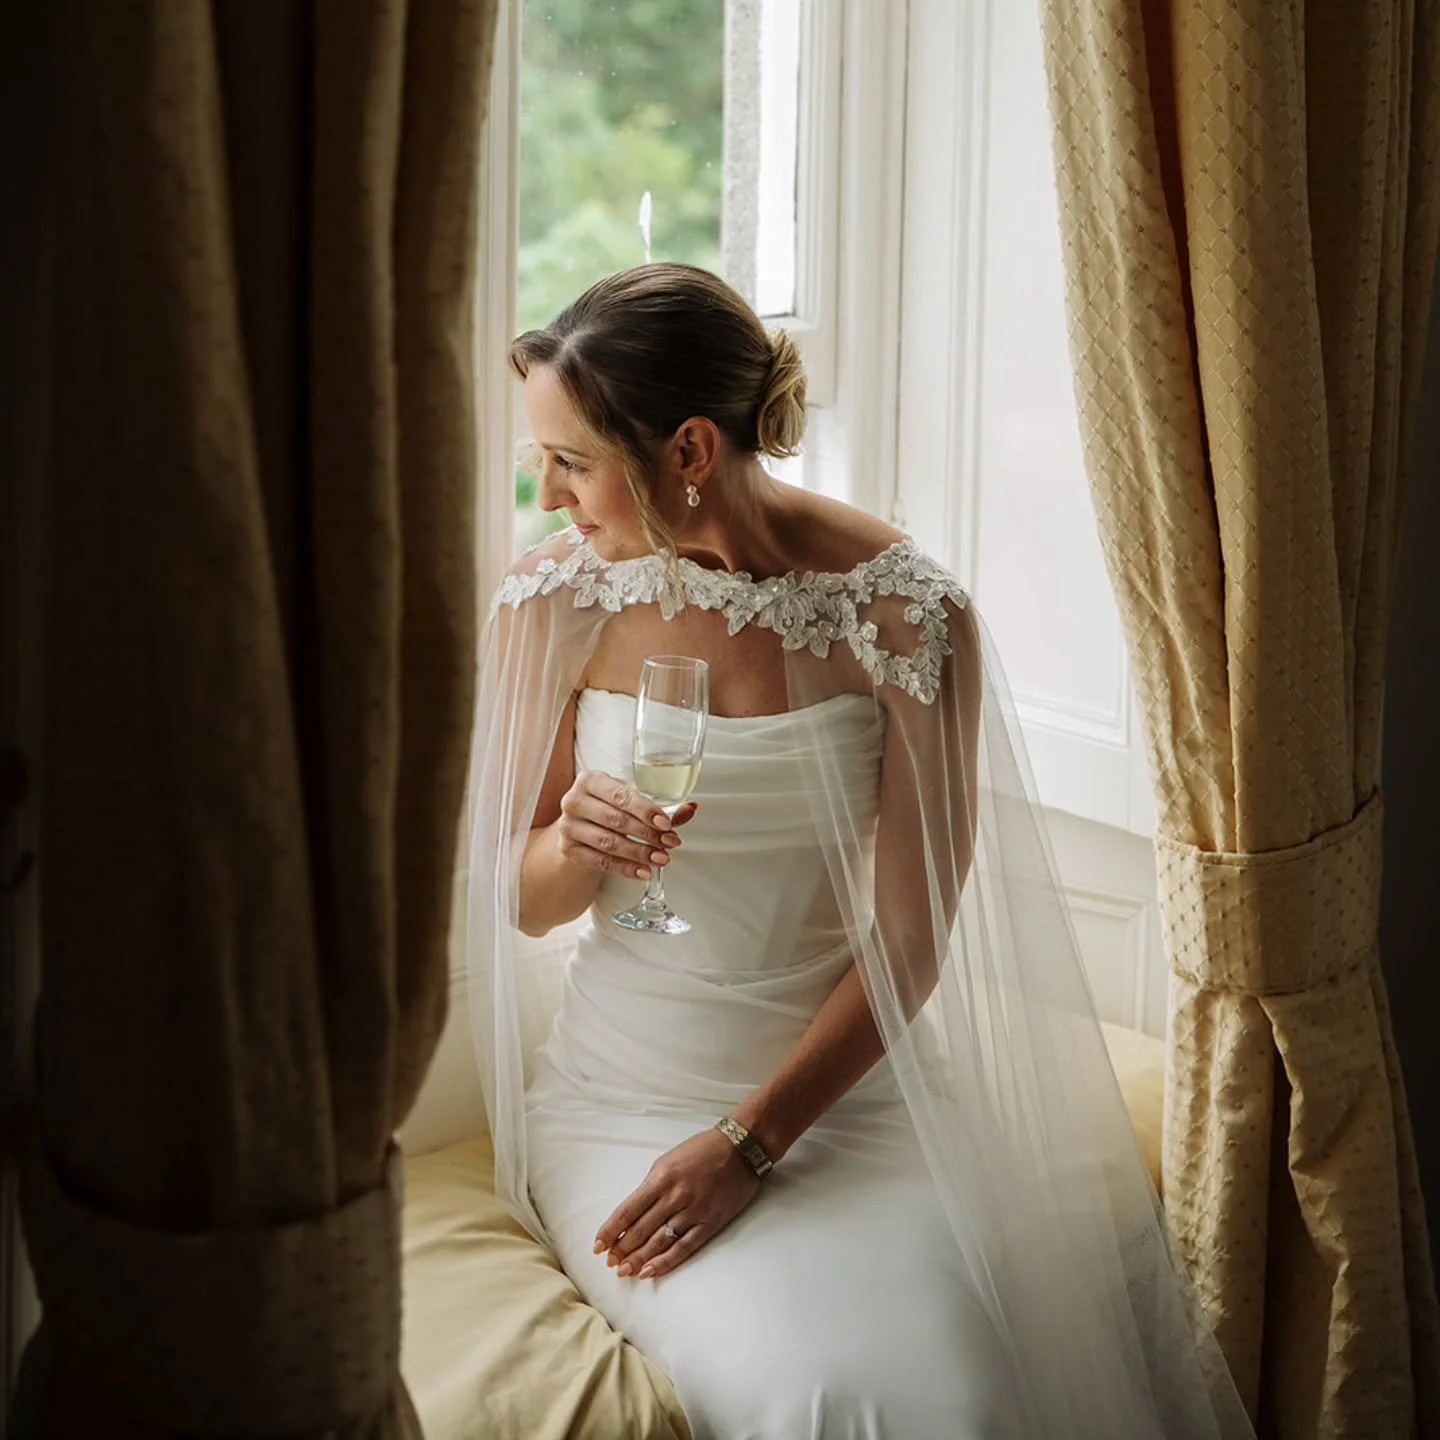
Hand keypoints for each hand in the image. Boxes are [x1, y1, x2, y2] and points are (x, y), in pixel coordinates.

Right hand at [556, 770, 697, 880]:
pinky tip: (643, 871)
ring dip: (638, 853)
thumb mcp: (630, 800)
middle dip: (647, 834)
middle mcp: (574, 801)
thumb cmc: (607, 807)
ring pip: (608, 843)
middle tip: (670, 843)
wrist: (579, 827)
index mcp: (590, 780)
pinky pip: (601, 862)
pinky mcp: (569, 850)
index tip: (666, 823)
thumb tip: (690, 808)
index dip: (645, 811)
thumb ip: (659, 805)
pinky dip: (625, 868)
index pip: (620, 796)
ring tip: (660, 858)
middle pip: (615, 820)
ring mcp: (568, 826)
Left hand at [594, 1128, 761, 1280]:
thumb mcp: (668, 1160)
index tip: (598, 1246)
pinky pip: (684, 1247)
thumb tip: (633, 1215)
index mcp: (660, 1177)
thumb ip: (651, 1187)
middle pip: (641, 1229)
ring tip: (624, 1271)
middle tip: (610, 1263)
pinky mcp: (710, 1222)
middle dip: (622, 1249)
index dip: (610, 1231)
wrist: (740, 1148)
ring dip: (639, 1259)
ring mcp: (693, 1211)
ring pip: (659, 1241)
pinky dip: (665, 1262)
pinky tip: (650, 1272)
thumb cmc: (702, 1150)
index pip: (627, 1211)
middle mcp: (675, 1196)